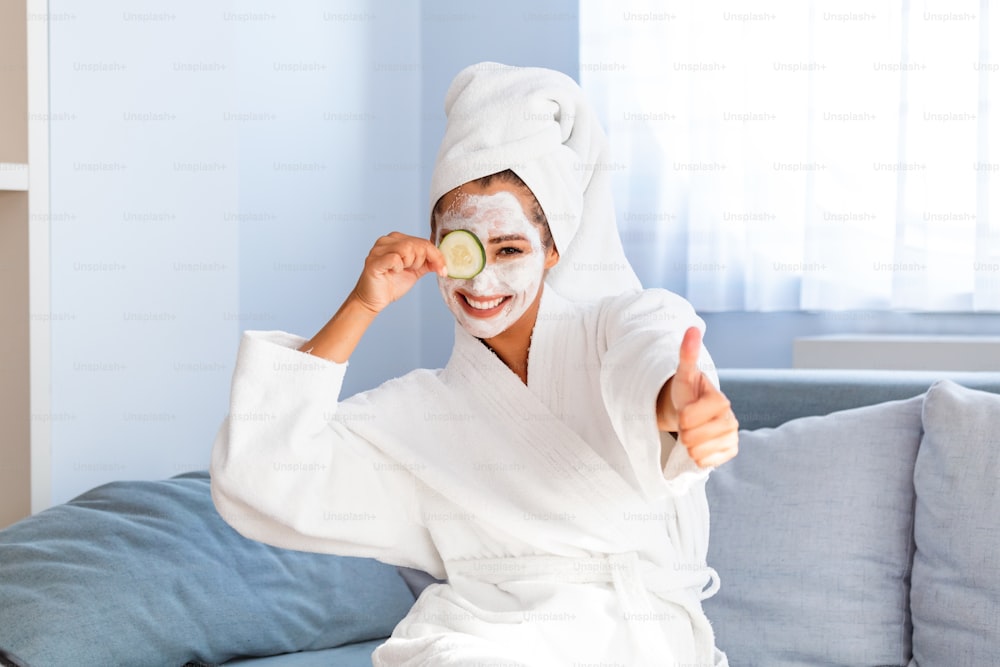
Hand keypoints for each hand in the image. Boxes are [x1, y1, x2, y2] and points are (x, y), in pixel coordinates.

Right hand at [351, 232, 447, 314]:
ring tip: (402, 271)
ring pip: (407, 248)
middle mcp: (386, 241)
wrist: (373, 300)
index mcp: (397, 240)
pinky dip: (399, 267)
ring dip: (410, 263)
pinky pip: (395, 258)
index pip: (423, 241)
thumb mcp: (415, 271)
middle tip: (414, 270)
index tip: (443, 270)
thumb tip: (444, 261)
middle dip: (422, 260)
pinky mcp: (373, 261)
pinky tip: (394, 272)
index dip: (436, 256)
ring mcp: (378, 250)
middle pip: (416, 244)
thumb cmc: (391, 284)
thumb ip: (428, 263)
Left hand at [658, 327, 738, 467]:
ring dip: (689, 445)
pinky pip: (705, 463)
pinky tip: (700, 444)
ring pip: (698, 452)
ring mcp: (732, 437)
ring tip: (693, 432)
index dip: (681, 417)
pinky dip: (697, 457)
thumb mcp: (683, 373)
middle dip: (683, 432)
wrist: (692, 412)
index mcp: (721, 401)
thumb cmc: (687, 392)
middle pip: (692, 438)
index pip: (688, 418)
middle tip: (688, 422)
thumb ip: (687, 353)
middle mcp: (731, 420)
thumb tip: (692, 328)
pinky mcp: (730, 452)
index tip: (685, 409)